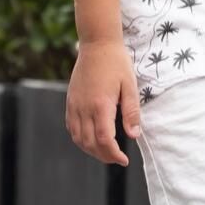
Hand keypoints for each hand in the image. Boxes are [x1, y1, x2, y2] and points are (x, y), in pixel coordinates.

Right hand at [67, 38, 140, 164]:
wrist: (97, 44)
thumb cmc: (117, 62)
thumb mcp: (130, 85)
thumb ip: (131, 112)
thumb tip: (134, 135)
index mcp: (100, 105)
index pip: (104, 139)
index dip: (113, 154)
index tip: (123, 159)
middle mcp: (84, 108)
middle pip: (89, 143)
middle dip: (103, 156)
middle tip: (117, 158)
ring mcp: (74, 105)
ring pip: (78, 138)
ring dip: (91, 150)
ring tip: (105, 152)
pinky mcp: (70, 101)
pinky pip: (71, 127)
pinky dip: (80, 139)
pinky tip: (91, 139)